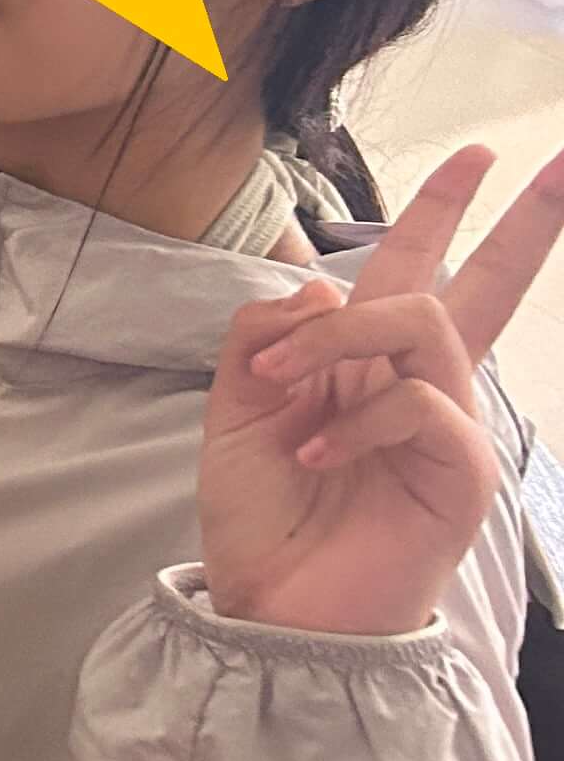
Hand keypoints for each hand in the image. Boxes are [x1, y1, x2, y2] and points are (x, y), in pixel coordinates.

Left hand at [199, 145, 563, 637]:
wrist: (273, 606)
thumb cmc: (267, 516)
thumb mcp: (238, 407)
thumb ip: (265, 336)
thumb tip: (318, 282)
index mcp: (368, 365)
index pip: (413, 271)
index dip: (442, 211)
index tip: (476, 155)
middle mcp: (420, 387)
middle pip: (481, 286)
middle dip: (522, 221)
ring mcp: (447, 428)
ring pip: (420, 319)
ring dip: (336, 338)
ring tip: (281, 389)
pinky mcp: (460, 471)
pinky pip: (419, 400)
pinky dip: (354, 419)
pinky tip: (316, 455)